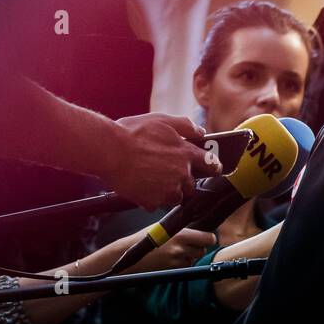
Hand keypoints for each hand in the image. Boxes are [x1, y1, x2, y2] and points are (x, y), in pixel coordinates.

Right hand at [104, 113, 218, 208]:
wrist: (109, 150)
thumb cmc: (133, 133)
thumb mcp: (163, 120)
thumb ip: (186, 126)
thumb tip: (201, 131)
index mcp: (186, 153)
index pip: (211, 164)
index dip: (213, 167)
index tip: (214, 169)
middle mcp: (181, 173)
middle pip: (191, 185)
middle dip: (184, 181)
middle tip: (168, 173)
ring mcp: (167, 189)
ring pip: (175, 197)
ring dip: (168, 191)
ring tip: (152, 180)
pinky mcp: (152, 201)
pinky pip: (156, 204)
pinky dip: (150, 198)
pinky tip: (140, 186)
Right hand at [131, 227, 217, 273]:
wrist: (129, 256)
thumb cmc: (145, 237)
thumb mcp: (165, 227)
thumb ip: (182, 228)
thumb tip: (198, 225)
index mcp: (181, 235)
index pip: (208, 238)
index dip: (208, 238)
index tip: (206, 237)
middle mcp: (181, 249)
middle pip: (203, 250)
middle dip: (198, 247)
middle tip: (189, 243)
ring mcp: (176, 262)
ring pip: (194, 259)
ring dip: (190, 256)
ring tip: (176, 250)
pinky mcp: (171, 271)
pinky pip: (184, 267)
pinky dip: (182, 263)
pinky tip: (171, 258)